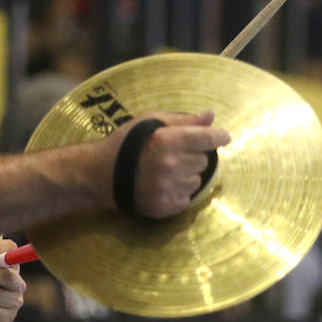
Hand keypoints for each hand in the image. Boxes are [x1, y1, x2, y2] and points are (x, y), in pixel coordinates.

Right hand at [106, 111, 229, 218]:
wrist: (98, 174)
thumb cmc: (124, 143)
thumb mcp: (150, 122)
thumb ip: (183, 120)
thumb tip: (211, 116)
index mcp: (169, 140)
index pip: (209, 138)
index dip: (219, 136)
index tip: (223, 137)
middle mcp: (171, 164)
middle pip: (204, 161)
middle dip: (193, 157)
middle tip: (173, 155)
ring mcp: (168, 187)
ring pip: (196, 181)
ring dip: (186, 176)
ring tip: (164, 172)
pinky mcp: (164, 206)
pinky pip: (186, 199)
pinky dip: (178, 192)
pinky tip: (161, 185)